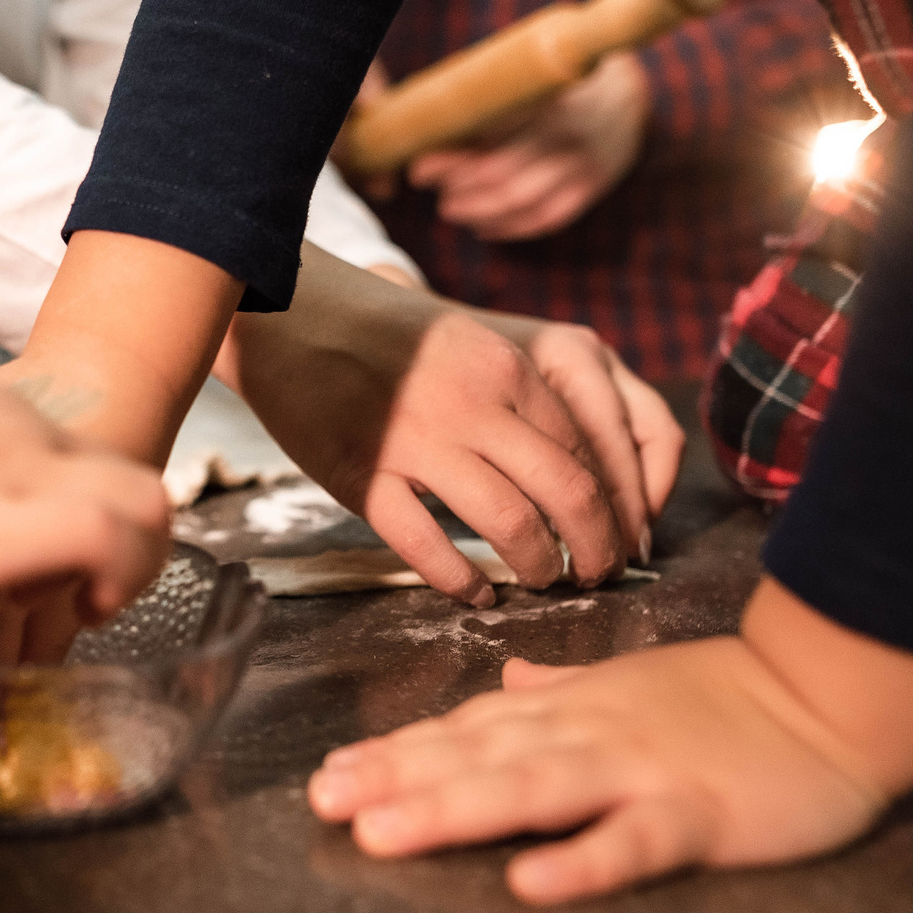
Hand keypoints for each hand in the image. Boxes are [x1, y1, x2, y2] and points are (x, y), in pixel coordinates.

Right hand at [0, 317, 170, 614]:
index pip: (87, 464)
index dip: (94, 524)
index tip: (56, 576)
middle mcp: (12, 435)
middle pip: (136, 483)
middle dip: (135, 555)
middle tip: (86, 604)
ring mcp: (8, 477)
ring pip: (145, 506)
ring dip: (131, 572)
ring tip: (74, 614)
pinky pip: (106, 540)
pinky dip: (112, 583)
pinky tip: (74, 612)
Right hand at [222, 248, 684, 597]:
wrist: (293, 318)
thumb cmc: (388, 340)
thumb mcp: (473, 345)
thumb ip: (523, 399)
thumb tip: (580, 476)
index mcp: (507, 369)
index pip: (588, 450)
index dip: (615, 506)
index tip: (619, 536)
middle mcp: (472, 403)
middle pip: (566, 492)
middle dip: (595, 548)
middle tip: (598, 575)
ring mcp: (414, 442)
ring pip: (509, 524)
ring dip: (538, 566)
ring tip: (542, 582)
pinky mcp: (361, 476)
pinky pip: (426, 546)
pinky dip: (461, 582)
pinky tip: (475, 594)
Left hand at [307, 577, 912, 902]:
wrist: (836, 694)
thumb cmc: (733, 700)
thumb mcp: (633, 685)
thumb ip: (561, 689)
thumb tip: (506, 677)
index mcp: (573, 710)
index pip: (469, 729)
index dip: (399, 751)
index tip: (333, 773)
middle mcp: (591, 734)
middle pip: (479, 756)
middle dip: (397, 778)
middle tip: (324, 801)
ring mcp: (641, 771)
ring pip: (532, 790)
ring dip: (453, 807)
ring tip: (383, 833)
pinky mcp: (698, 814)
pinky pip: (633, 841)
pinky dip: (582, 861)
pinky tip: (530, 882)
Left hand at [405, 50, 649, 240]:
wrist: (628, 95)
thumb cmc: (560, 83)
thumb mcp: (532, 78)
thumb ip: (492, 98)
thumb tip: (431, 125)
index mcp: (549, 98)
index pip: (489, 137)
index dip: (449, 160)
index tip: (419, 168)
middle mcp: (569, 134)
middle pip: (501, 174)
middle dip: (456, 188)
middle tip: (430, 189)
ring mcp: (584, 164)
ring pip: (521, 203)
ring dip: (477, 212)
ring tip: (449, 209)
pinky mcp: (591, 188)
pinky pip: (546, 219)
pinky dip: (508, 229)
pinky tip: (481, 228)